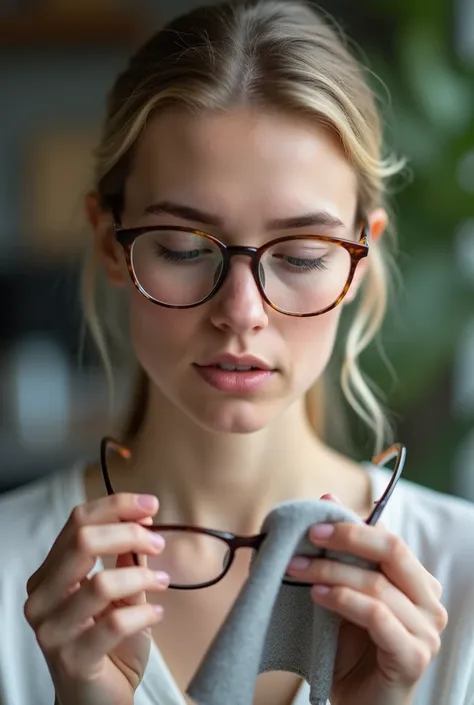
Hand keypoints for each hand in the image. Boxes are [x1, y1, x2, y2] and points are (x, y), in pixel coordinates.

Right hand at [24, 493, 168, 704]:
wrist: (99, 700)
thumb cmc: (109, 643)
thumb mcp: (121, 592)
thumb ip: (126, 558)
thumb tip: (142, 520)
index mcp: (50, 575)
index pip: (78, 521)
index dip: (117, 506)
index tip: (151, 505)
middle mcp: (42, 598)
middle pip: (84, 541)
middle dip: (130, 534)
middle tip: (159, 544)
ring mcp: (52, 630)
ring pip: (101, 582)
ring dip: (142, 577)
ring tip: (161, 582)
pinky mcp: (72, 658)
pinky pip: (115, 623)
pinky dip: (145, 613)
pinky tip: (156, 613)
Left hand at [286, 495, 447, 704]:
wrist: (358, 702)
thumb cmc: (352, 646)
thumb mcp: (343, 591)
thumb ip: (341, 549)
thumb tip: (327, 498)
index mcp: (417, 581)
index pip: (388, 539)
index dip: (351, 525)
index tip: (312, 521)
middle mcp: (429, 602)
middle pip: (392, 552)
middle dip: (346, 538)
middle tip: (307, 536)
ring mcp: (426, 631)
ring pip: (377, 584)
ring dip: (332, 571)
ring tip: (298, 568)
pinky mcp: (413, 657)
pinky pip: (377, 617)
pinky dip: (344, 600)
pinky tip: (318, 594)